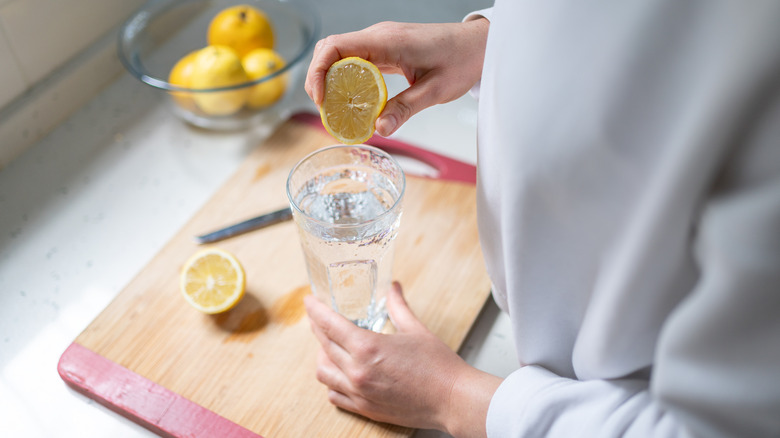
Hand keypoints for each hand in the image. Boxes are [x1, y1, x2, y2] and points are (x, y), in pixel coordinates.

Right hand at [304, 19, 488, 136]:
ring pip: (340, 54)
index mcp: (388, 41)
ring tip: (334, 108)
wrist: (479, 45)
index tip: (320, 99)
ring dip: (330, 78)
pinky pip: (356, 59)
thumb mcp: (435, 90)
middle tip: (325, 110)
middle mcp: (379, 36)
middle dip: (319, 78)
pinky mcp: (385, 49)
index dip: (318, 72)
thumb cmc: (461, 61)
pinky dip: (346, 78)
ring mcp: (381, 41)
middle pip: (331, 49)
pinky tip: (351, 99)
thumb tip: (380, 129)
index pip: (336, 47)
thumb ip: (405, 109)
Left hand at [304, 282, 501, 436]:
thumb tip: (392, 288)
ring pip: (323, 372)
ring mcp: (359, 392)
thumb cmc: (439, 366)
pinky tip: (339, 373)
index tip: (309, 301)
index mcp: (368, 348)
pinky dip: (332, 382)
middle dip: (317, 328)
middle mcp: (358, 371)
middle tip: (318, 318)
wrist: (453, 399)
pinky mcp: (365, 408)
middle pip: (323, 345)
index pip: (329, 324)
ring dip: (322, 356)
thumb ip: (398, 306)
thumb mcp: (415, 329)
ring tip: (329, 346)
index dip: (315, 310)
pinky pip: (334, 396)